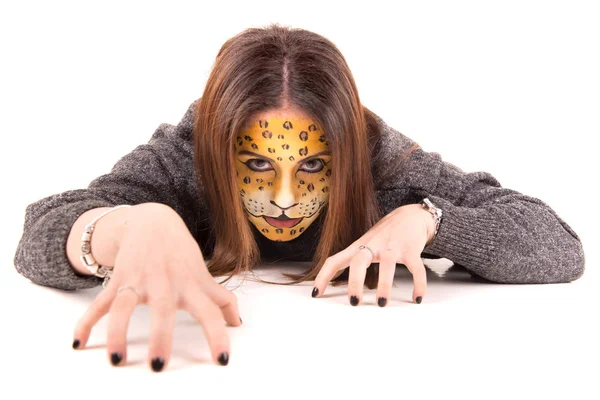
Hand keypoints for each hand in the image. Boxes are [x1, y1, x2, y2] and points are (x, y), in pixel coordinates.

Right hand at [72, 203, 241, 370]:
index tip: (222, 360)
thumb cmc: (181, 254)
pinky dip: (87, 322)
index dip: (218, 335)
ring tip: (116, 359)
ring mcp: (139, 281)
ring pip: (125, 306)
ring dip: (118, 332)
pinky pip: (100, 303)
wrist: (153, 222)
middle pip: (163, 310)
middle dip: (160, 337)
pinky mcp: (118, 281)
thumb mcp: (203, 275)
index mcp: (190, 286)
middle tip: (158, 366)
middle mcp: (165, 283)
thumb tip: (237, 323)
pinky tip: (79, 343)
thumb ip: (221, 299)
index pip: (209, 312)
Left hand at [312, 203, 435, 305]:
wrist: (411, 215)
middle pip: (359, 261)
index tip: (316, 294)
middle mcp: (374, 246)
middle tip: (354, 302)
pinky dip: (418, 284)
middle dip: (354, 282)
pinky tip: (417, 298)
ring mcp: (393, 247)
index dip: (323, 276)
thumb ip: (352, 259)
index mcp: (359, 247)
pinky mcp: (411, 249)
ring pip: (388, 265)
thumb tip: (334, 280)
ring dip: (384, 285)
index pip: (335, 260)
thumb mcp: (365, 244)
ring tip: (382, 304)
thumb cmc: (384, 234)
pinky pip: (415, 268)